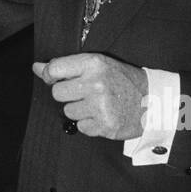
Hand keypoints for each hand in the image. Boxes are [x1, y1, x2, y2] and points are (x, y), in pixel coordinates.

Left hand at [32, 53, 148, 139]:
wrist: (154, 101)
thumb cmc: (122, 80)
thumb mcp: (98, 65)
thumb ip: (67, 66)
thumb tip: (36, 67)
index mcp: (94, 63)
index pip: (54, 69)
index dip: (50, 75)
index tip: (54, 79)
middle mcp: (96, 83)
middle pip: (57, 93)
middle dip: (67, 95)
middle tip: (85, 93)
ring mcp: (100, 106)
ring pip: (68, 112)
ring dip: (79, 110)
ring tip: (98, 105)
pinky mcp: (104, 125)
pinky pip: (81, 127)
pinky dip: (90, 124)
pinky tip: (103, 116)